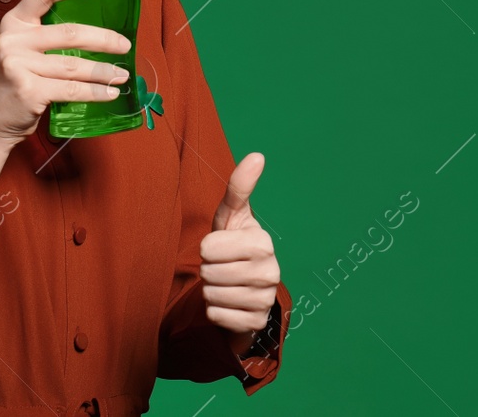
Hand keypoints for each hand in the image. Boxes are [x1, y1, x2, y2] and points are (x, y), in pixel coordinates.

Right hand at [0, 0, 132, 145]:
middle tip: (125, 45)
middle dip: (104, 39)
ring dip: (103, 71)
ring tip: (122, 74)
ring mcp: (19, 65)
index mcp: (15, 23)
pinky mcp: (28, 90)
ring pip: (74, 65)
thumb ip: (46, 37)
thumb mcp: (21, 50)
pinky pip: (72, 89)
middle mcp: (14, 39)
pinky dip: (96, 92)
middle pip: (70, 33)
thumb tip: (96, 33)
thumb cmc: (14, 83)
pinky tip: (110, 92)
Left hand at [200, 152, 280, 354]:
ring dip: (211, 291)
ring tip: (224, 283)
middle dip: (208, 270)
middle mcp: (270, 272)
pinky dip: (215, 311)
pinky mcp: (256, 322)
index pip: (208, 249)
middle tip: (221, 267)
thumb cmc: (234, 244)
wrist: (246, 287)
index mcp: (263, 242)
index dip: (206, 248)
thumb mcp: (232, 215)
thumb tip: (257, 155)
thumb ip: (240, 187)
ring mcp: (265, 299)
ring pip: (211, 295)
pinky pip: (217, 316)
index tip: (219, 248)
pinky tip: (228, 302)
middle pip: (208, 273)